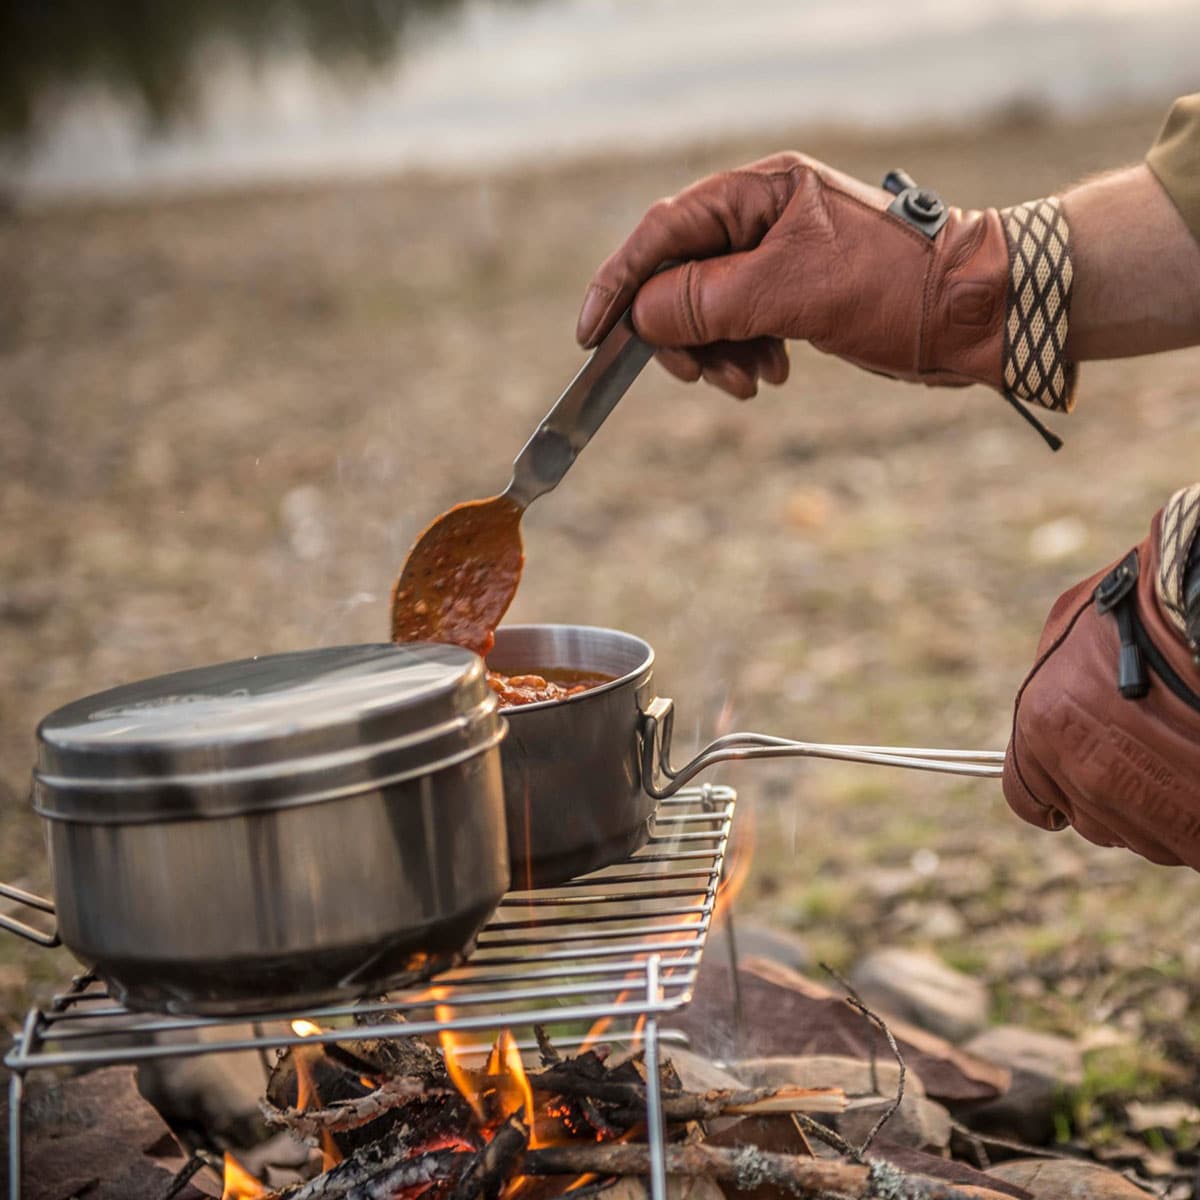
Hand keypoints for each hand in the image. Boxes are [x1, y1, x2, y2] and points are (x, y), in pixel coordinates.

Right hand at [576, 152, 1021, 401]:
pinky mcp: (792, 298)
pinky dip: (743, 358)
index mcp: (759, 192)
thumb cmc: (895, 286)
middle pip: (679, 279)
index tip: (592, 333)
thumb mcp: (791, 291)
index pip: (663, 233)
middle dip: (680, 334)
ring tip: (750, 382)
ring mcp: (776, 261)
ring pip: (706, 313)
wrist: (974, 314)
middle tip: (696, 374)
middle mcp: (762, 219)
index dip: (620, 283)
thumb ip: (705, 299)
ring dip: (716, 355)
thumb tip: (642, 315)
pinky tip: (771, 375)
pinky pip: (739, 330)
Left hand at [1003, 488, 1199, 868]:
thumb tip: (1053, 717)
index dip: (1052, 794)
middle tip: (1143, 766)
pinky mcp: (1193, 820)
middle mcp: (1084, 772)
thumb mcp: (1069, 635)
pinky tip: (1196, 786)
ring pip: (1139, 835)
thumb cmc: (1140, 606)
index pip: (1025, 796)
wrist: (1196, 606)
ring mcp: (1142, 800)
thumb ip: (1051, 690)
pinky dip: (1190, 823)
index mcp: (1043, 726)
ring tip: (1180, 767)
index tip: (1065, 796)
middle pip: (1089, 819)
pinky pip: (1183, 842)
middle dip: (1112, 798)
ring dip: (1155, 812)